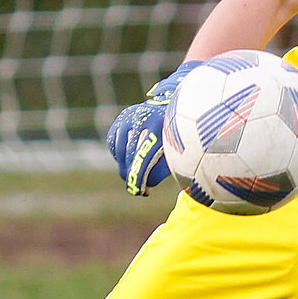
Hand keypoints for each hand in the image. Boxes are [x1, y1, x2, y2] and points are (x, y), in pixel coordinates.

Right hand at [105, 60, 200, 194]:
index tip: (142, 191)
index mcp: (162, 123)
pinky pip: (115, 142)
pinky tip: (128, 162)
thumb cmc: (183, 135)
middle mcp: (143, 116)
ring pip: (121, 150)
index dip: (141, 176)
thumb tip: (147, 186)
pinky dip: (119, 155)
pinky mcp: (122, 118)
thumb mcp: (180, 150)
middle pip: (131, 154)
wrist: (177, 108)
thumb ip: (164, 166)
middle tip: (136, 189)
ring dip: (124, 167)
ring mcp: (130, 115)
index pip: (145, 155)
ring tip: (132, 179)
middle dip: (132, 174)